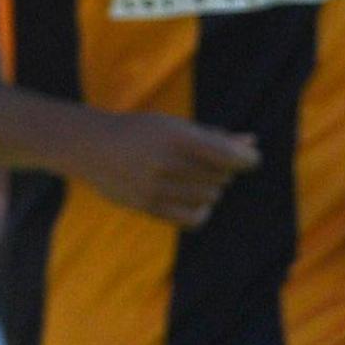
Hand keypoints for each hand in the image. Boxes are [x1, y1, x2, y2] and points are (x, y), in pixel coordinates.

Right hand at [61, 112, 258, 227]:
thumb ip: (215, 136)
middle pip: (221, 177)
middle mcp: (166, 163)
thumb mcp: (176, 126)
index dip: (249, 159)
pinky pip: (193, 218)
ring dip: (212, 189)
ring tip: (196, 178)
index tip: (250, 159)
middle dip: (223, 170)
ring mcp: (155, 187)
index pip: (229, 157)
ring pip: (210, 198)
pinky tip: (197, 201)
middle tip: (208, 162)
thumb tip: (252, 142)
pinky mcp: (147, 206)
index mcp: (176, 137)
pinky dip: (203, 210)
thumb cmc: (141, 131)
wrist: (91, 146)